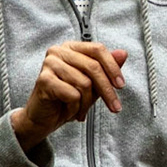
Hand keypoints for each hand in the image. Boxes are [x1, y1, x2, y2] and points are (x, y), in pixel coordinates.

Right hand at [11, 41, 127, 148]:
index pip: (98, 49)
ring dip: (87, 103)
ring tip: (81, 111)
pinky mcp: (44, 80)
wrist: (43, 119)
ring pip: (84, 83)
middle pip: (93, 67)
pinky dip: (75, 108)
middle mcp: (58, 51)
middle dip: (107, 91)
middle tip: (115, 108)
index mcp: (71, 47)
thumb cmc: (67, 99)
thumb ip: (107, 69)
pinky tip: (69, 111)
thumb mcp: (93, 85)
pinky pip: (73, 95)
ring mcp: (49, 64)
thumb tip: (123, 53)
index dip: (113, 68)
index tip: (121, 86)